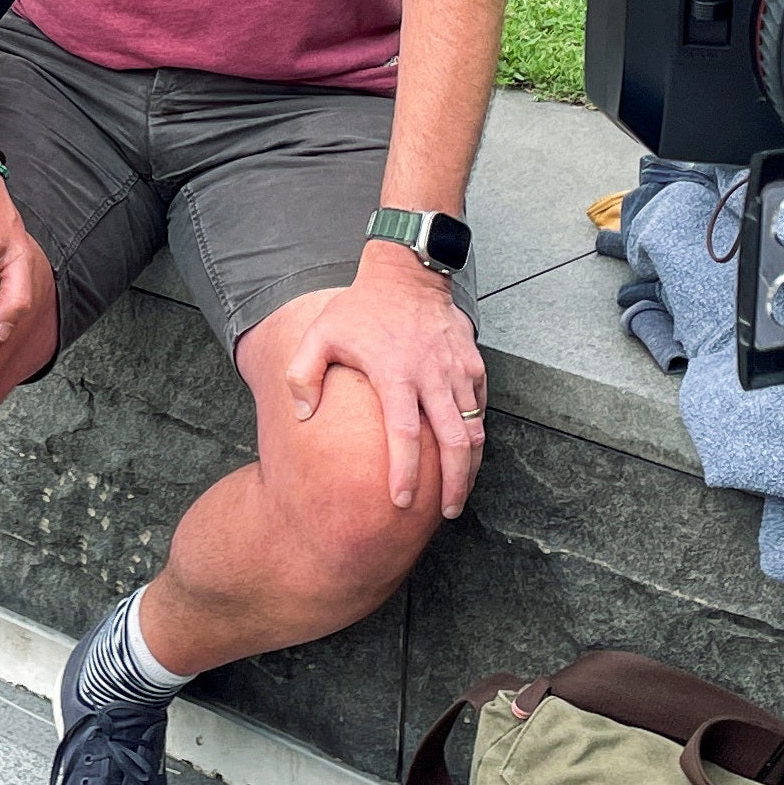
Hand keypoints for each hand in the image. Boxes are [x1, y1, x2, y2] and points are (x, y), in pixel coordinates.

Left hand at [279, 246, 490, 519]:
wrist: (408, 272)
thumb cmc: (361, 307)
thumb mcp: (321, 334)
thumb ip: (303, 375)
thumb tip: (303, 416)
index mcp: (396, 374)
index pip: (404, 434)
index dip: (405, 472)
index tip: (400, 503)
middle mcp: (432, 376)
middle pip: (453, 442)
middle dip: (453, 483)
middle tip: (446, 512)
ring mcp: (457, 370)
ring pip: (474, 429)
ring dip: (470, 466)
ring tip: (459, 493)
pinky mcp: (473, 363)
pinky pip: (481, 407)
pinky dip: (477, 434)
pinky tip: (468, 454)